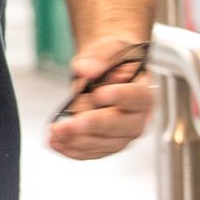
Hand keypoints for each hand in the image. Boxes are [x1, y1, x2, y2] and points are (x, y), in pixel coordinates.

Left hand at [49, 35, 155, 160]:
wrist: (107, 68)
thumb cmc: (112, 60)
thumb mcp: (109, 47)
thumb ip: (100, 56)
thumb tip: (87, 69)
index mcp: (143, 92)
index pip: (138, 97)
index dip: (120, 97)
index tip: (98, 94)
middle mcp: (138, 117)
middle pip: (123, 127)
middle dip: (95, 126)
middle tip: (71, 124)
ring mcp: (123, 133)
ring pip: (107, 144)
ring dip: (79, 141)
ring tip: (56, 133)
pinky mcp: (107, 143)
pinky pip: (93, 152)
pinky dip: (73, 150)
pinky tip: (56, 143)